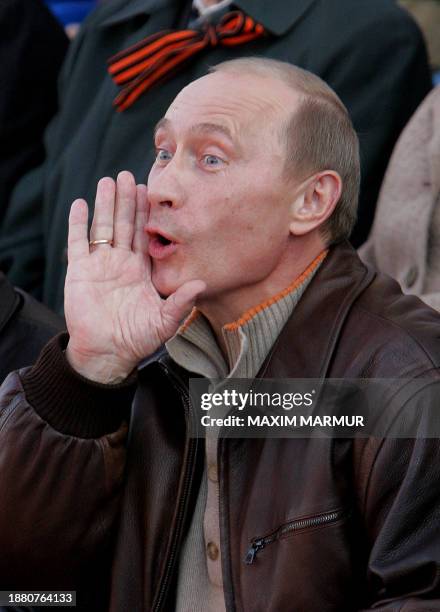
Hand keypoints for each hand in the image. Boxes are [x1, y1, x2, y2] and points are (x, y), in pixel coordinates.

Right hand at [65, 171, 204, 382]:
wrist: (106, 353)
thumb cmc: (137, 339)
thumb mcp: (164, 321)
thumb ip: (181, 302)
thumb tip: (201, 284)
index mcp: (141, 270)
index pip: (145, 235)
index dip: (147, 213)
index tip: (151, 191)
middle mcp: (121, 263)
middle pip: (124, 224)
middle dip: (127, 200)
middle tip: (129, 175)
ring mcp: (99, 265)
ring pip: (103, 227)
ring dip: (105, 204)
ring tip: (108, 181)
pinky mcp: (79, 272)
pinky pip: (78, 242)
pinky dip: (78, 224)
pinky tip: (81, 204)